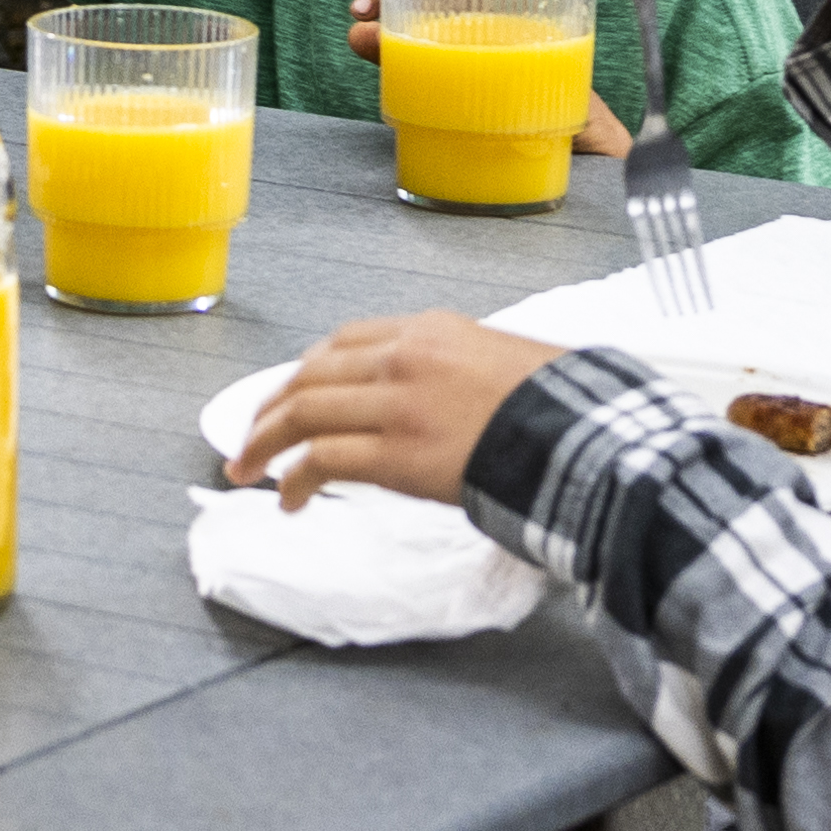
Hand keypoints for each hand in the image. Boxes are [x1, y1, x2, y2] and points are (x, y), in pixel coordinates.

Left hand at [228, 311, 553, 507]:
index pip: (344, 342)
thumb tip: (444, 394)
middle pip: (310, 375)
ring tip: (246, 470)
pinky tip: (288, 500)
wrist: (585, 435)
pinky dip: (294, 480)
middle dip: (270, 408)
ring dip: (264, 443)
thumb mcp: (505, 359)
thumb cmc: (562, 405)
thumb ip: (458, 367)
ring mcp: (397, 405)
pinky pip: (322, 461)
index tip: (290, 397)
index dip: (305, 372)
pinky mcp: (396, 454)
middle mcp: (404, 357)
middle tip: (250, 438)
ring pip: (303, 414)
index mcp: (430, 330)